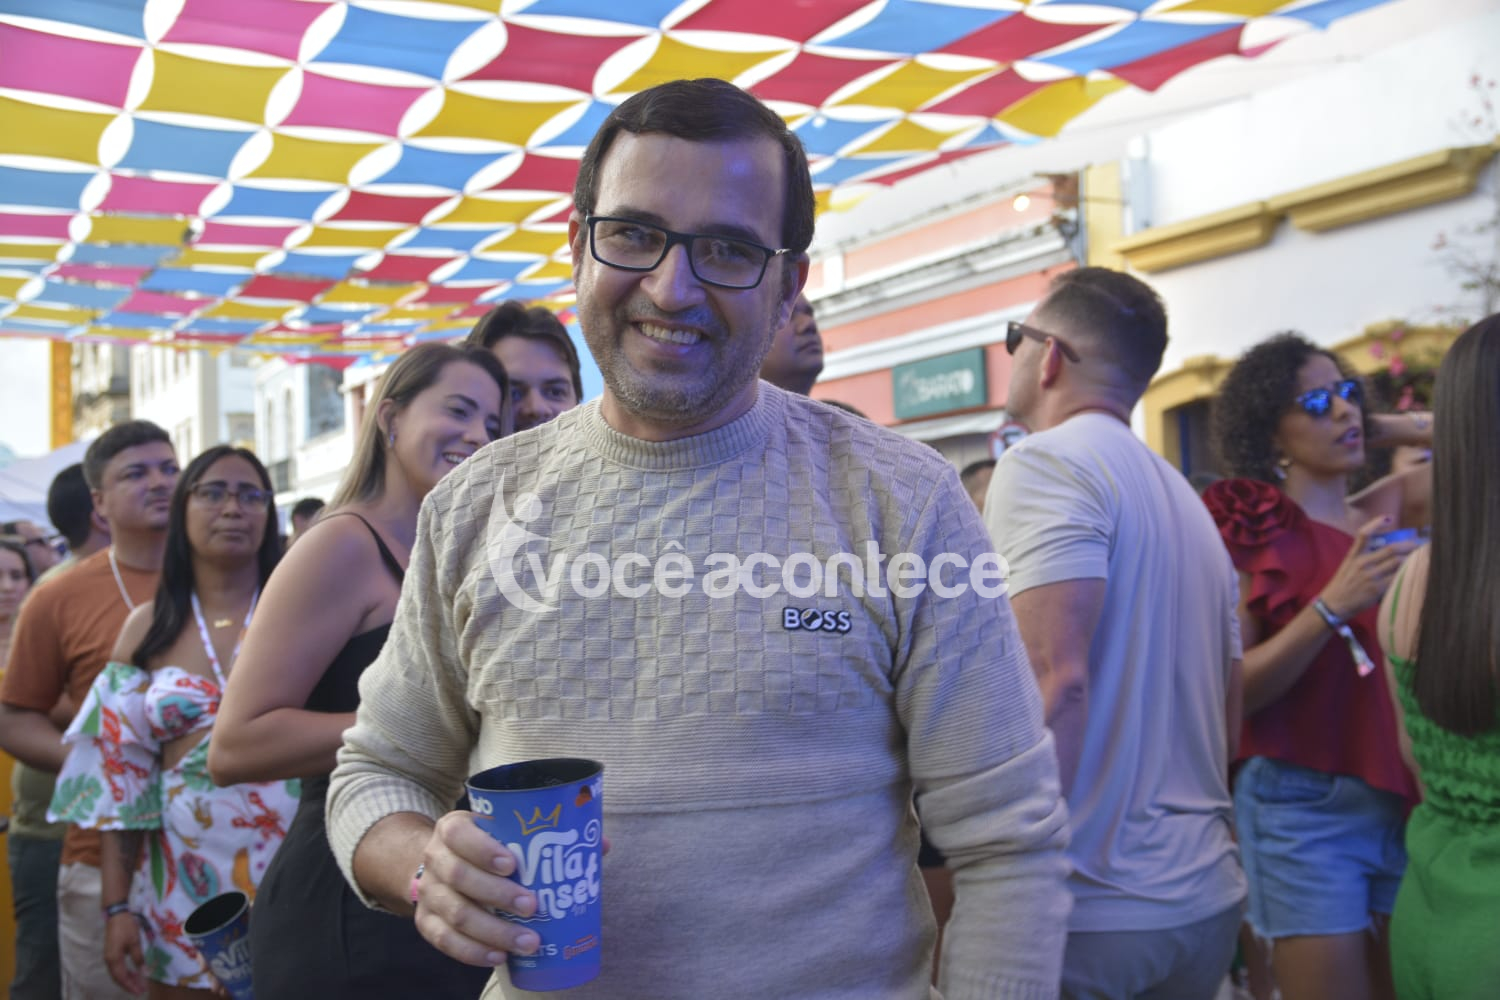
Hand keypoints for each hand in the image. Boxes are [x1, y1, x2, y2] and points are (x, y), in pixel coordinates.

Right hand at [104, 911, 147, 994]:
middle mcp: (109, 960)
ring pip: (117, 973)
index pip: (122, 977)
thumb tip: (144, 973)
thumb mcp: (135, 942)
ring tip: (139, 983)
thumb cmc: (126, 927)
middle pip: (118, 978)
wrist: (116, 914)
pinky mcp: (111, 953)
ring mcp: (109, 957)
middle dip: (129, 985)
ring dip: (127, 979)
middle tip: (141, 990)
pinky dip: (125, 972)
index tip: (140, 991)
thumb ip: (139, 958)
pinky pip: (117, 967)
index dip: (131, 986)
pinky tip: (133, 973)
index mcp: (114, 959)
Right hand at [411, 811, 543, 966]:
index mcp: (452, 828)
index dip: (483, 850)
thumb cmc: (485, 846)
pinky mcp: (426, 921)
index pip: (459, 835)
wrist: (442, 863)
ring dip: (494, 931)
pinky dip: (473, 951)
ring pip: (456, 914)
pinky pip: (446, 940)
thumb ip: (539, 834)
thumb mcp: (500, 830)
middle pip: (459, 877)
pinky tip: (499, 956)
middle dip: (498, 894)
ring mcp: (428, 892)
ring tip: (527, 941)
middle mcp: (435, 858)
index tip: (512, 865)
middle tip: (532, 906)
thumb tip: (595, 843)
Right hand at [1320, 517, 1420, 619]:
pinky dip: (1408, 574)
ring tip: (1422, 558)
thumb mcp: (1348, 565)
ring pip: (1398, 562)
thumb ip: (1365, 556)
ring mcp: (1370, 576)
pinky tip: (1416, 572)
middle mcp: (1362, 563)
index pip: (1364, 534)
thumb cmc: (1344, 584)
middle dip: (1410, 545)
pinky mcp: (1378, 589)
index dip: (1376, 523)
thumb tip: (1388, 550)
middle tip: (1420, 544)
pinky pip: (1398, 578)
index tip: (1388, 518)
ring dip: (1413, 559)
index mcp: (1354, 555)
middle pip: (1392, 549)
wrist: (1335, 604)